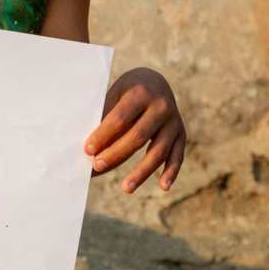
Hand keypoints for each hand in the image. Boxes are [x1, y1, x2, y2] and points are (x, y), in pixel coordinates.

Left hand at [84, 68, 184, 192]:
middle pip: (138, 136)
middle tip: (97, 166)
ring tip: (126, 188)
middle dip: (116, 154)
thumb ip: (106, 118)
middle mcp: (161, 106)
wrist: (154, 81)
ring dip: (142, 171)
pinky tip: (163, 186)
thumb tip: (89, 151)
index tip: (87, 150)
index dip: (103, 135)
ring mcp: (174, 121)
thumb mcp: (115, 95)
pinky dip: (171, 171)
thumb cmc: (126, 92)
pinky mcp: (181, 133)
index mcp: (140, 92)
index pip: (119, 118)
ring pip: (159, 151)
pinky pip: (177, 155)